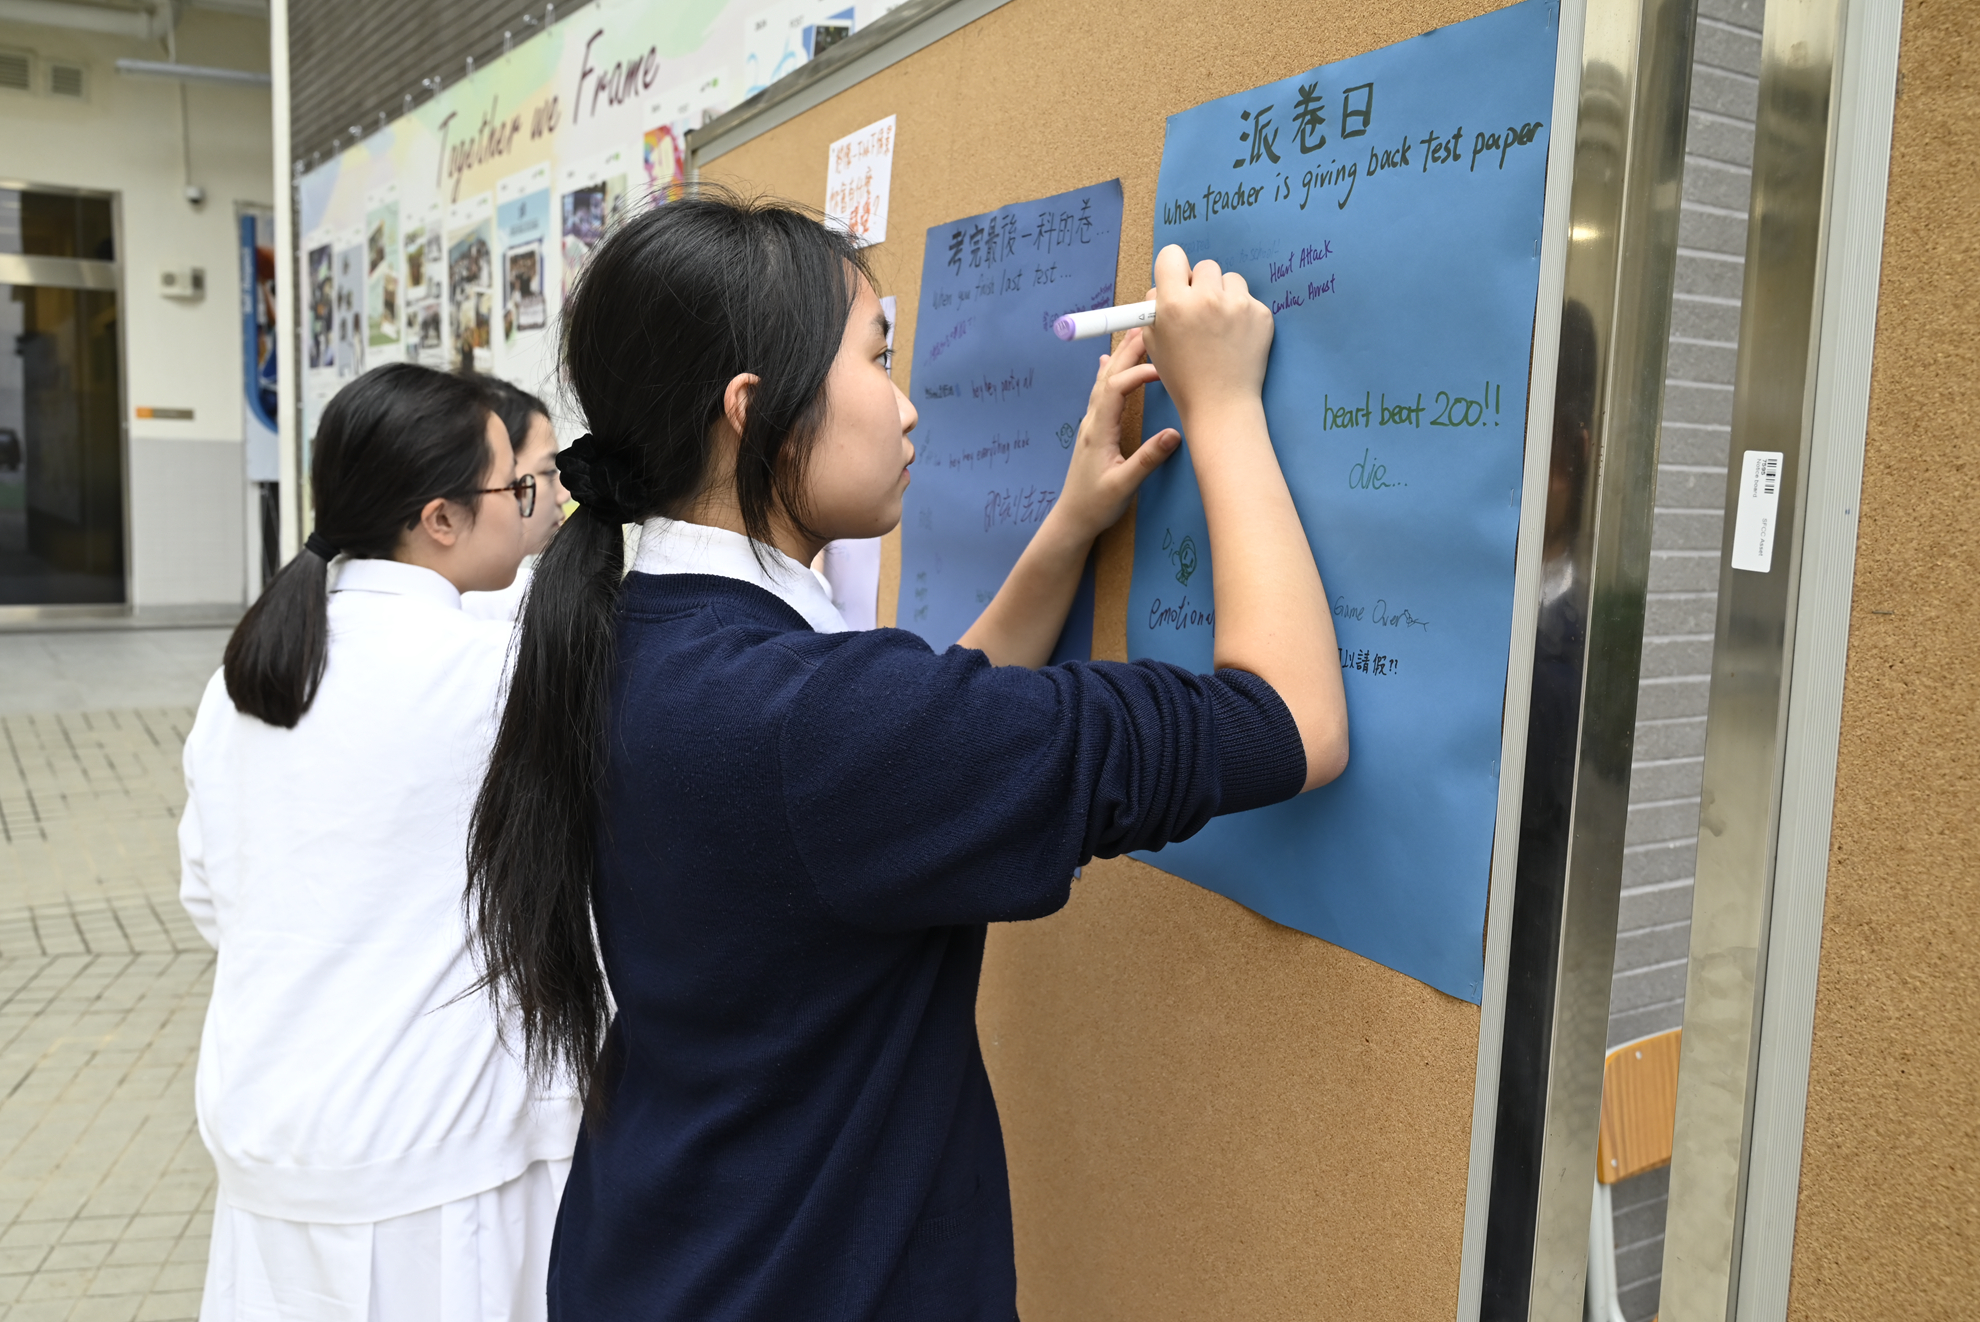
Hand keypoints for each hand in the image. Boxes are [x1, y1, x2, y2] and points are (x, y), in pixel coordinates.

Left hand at [1045, 327, 1181, 542]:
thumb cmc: (1096, 505)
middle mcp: (1092, 421)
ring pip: (1104, 380)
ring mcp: (1092, 423)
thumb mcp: (1124, 486)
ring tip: (1138, 333)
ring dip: (1121, 355)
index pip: (1116, 389)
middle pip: (1108, 376)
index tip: (1162, 369)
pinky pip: (1101, 391)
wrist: (1073, 519)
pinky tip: (1107, 360)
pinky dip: (1109, 371)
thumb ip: (1148, 460)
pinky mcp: (1095, 429)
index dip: (1137, 373)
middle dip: (1129, 350)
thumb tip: (1174, 435)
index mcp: (1099, 431)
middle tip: (1149, 326)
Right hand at [1141, 244, 1273, 424]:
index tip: (1178, 281)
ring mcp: (1237, 305)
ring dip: (1224, 295)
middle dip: (1201, 285)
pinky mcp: (1261, 314)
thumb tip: (1163, 285)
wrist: (1220, 404)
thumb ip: (1155, 308)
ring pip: (1230, 279)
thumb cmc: (1183, 377)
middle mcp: (1206, 299)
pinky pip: (1248, 298)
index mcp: (1174, 304)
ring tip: (1220, 326)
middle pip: (1204, 266)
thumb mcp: (1154, 343)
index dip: (1173, 268)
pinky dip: (1242, 313)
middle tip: (1200, 311)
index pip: (1172, 255)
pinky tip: (1235, 337)